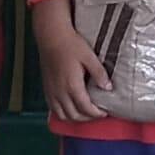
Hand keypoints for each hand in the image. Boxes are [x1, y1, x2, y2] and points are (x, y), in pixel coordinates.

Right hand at [31, 0, 106, 123]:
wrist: (51, 36)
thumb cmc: (70, 44)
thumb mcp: (89, 56)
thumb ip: (99, 73)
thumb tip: (108, 87)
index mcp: (72, 85)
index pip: (86, 108)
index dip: (96, 114)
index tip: (105, 112)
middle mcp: (60, 92)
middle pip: (74, 115)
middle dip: (88, 118)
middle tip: (97, 114)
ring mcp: (52, 92)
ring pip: (62, 115)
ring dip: (75, 118)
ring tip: (85, 114)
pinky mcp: (47, 89)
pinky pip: (53, 109)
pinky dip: (63, 113)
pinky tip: (70, 109)